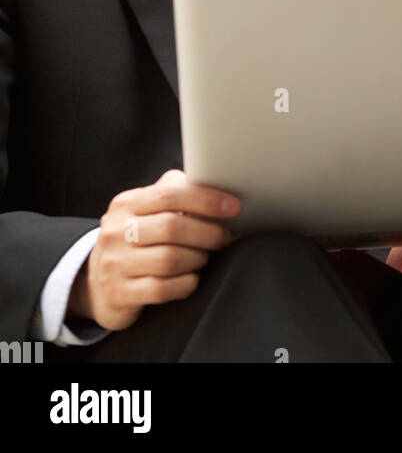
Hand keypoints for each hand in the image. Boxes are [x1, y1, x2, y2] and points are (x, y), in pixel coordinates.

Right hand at [66, 169, 239, 330]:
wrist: (96, 281)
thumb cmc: (135, 239)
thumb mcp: (145, 211)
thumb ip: (173, 192)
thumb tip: (213, 180)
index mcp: (126, 204)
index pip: (169, 194)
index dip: (206, 199)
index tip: (232, 207)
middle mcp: (115, 231)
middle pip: (172, 227)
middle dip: (208, 233)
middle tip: (223, 237)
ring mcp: (114, 264)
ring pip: (170, 260)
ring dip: (198, 258)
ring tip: (205, 256)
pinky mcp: (118, 294)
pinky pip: (162, 289)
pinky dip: (186, 283)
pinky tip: (192, 278)